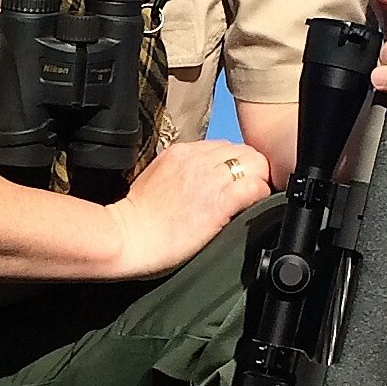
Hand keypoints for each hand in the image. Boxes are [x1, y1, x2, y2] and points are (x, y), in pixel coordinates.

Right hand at [105, 138, 273, 276]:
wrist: (127, 237)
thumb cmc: (138, 219)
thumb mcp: (157, 179)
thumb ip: (183, 173)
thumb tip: (202, 182)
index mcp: (181, 152)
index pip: (223, 147)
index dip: (234, 165)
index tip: (233, 182)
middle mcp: (196, 158)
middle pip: (242, 150)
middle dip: (250, 169)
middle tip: (247, 191)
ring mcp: (208, 177)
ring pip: (253, 164)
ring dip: (257, 181)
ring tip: (250, 200)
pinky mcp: (218, 201)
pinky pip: (254, 187)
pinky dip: (259, 195)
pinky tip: (252, 207)